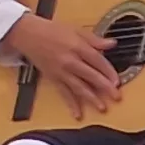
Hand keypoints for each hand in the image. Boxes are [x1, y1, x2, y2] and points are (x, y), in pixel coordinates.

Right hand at [0, 9, 123, 115]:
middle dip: (105, 88)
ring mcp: (61, 71)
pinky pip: (63, 93)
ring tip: (102, 107)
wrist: (27, 34)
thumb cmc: (51, 30)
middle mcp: (69, 60)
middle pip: (90, 76)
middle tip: (116, 97)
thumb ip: (94, 39)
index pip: (97, 61)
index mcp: (77, 47)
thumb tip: (112, 44)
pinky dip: (71, 104)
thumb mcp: (75, 30)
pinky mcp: (53, 78)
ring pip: (78, 87)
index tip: (117, 81)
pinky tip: (77, 113)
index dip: (109, 72)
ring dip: (91, 98)